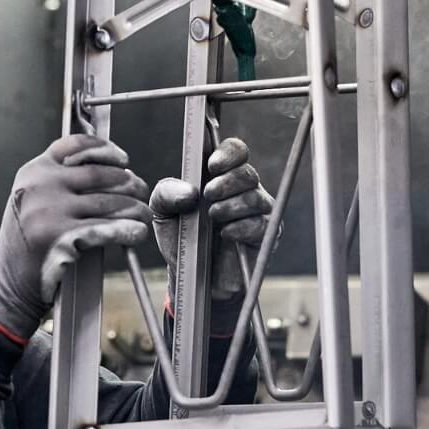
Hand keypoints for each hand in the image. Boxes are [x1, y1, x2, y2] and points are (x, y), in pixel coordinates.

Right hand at [0, 135, 151, 336]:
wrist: (8, 281)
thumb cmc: (27, 240)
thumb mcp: (32, 198)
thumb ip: (59, 179)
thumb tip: (109, 168)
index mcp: (34, 171)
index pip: (75, 146)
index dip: (105, 150)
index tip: (123, 160)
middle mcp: (41, 186)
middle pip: (99, 174)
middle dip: (128, 182)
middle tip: (141, 190)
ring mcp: (50, 212)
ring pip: (108, 202)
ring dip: (133, 208)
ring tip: (143, 213)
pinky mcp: (62, 238)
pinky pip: (105, 229)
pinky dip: (126, 230)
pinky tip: (137, 232)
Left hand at [150, 137, 273, 301]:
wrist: (191, 277)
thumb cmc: (180, 238)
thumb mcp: (161, 212)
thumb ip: (166, 193)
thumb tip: (190, 191)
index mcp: (220, 176)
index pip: (236, 151)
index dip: (228, 154)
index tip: (212, 166)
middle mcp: (242, 189)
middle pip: (247, 173)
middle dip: (226, 183)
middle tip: (208, 196)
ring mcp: (257, 211)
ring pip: (255, 198)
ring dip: (231, 207)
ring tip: (213, 218)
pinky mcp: (266, 235)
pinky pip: (263, 224)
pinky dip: (241, 228)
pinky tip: (226, 235)